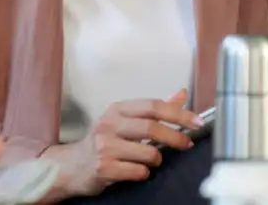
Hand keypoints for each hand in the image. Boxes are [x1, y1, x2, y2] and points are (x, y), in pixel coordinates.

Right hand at [41, 89, 202, 197]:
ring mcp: (104, 146)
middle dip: (175, 137)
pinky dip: (143, 173)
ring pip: (148, 152)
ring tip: (149, 161)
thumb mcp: (125, 121)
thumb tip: (181, 95)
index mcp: (117, 110)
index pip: (153, 106)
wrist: (71, 166)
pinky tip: (134, 171)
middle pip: (152, 127)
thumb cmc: (102, 143)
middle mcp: (109, 124)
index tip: (195, 122)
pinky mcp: (104, 167)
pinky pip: (138, 171)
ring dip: (156, 159)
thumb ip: (154, 110)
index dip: (178, 113)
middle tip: (186, 144)